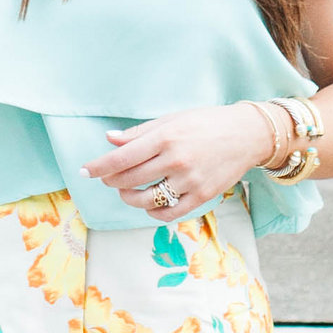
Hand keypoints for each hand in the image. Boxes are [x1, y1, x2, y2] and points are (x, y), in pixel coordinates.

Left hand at [85, 102, 273, 220]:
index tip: (84, 171)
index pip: (122, 157)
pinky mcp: (202, 196)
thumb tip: (110, 140)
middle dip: (111, 181)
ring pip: (146, 200)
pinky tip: (149, 204)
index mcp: (166, 136)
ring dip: (129, 198)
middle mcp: (176, 159)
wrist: (247, 134)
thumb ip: (140, 133)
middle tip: (107, 178)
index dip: (99, 166)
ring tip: (127, 190)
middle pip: (129, 179)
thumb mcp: (173, 119)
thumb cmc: (206, 122)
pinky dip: (152, 212)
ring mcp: (189, 180)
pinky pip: (168, 213)